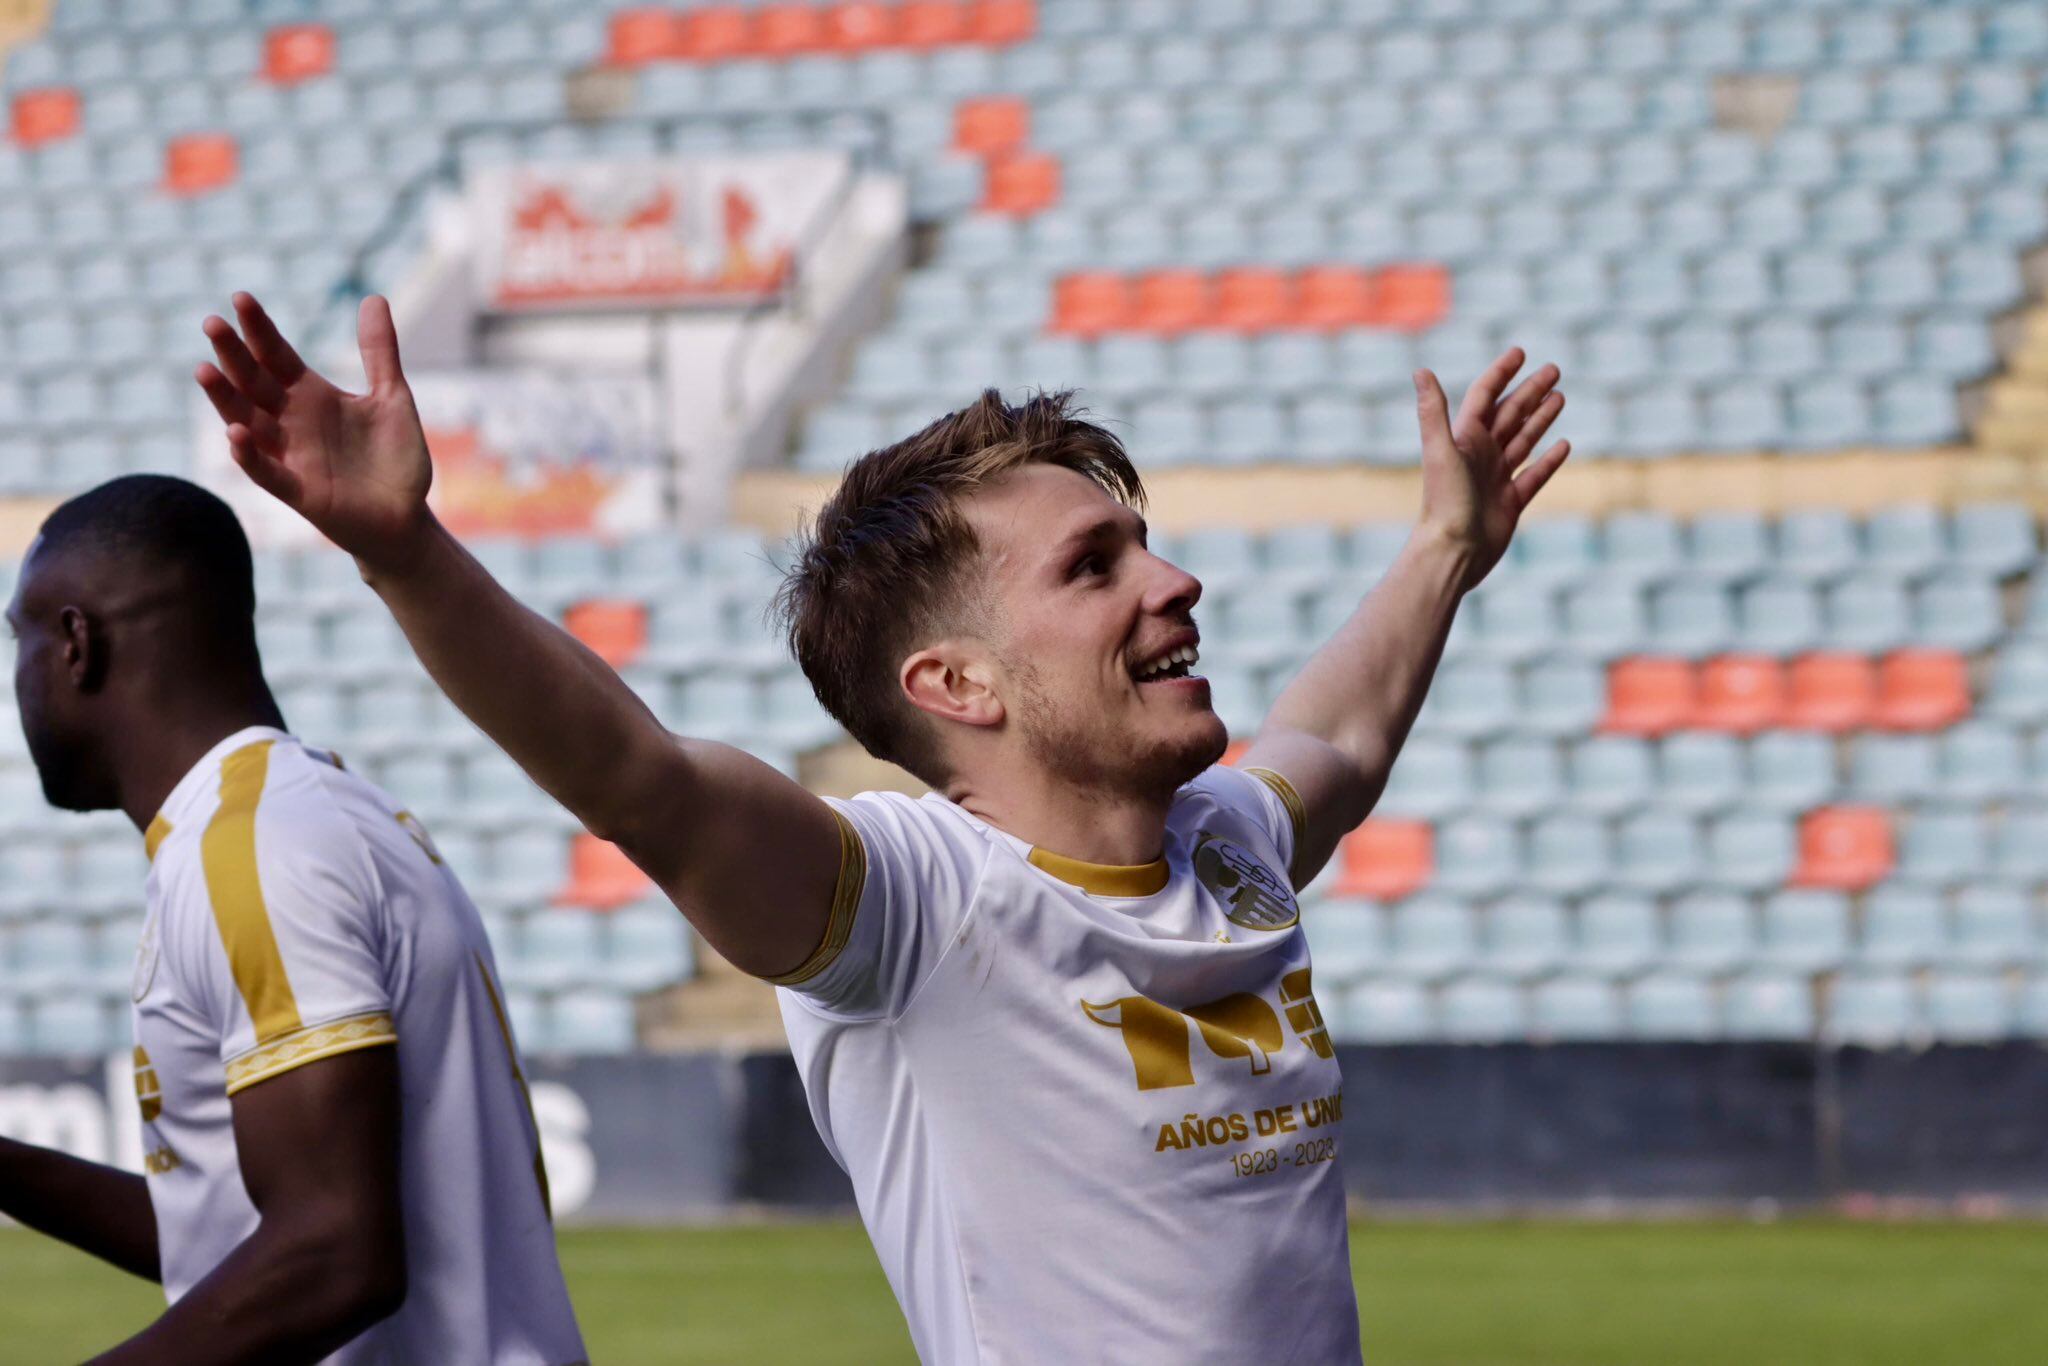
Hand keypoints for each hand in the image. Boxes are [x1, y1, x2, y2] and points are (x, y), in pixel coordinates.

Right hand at [194, 294, 434, 570]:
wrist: (407, 518)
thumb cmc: (396, 459)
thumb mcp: (392, 397)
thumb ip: (379, 352)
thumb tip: (373, 297)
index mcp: (312, 396)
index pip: (277, 356)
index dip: (260, 330)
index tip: (240, 298)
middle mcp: (293, 422)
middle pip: (254, 382)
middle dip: (233, 355)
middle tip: (212, 323)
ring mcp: (291, 456)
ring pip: (248, 422)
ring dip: (226, 399)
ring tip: (205, 370)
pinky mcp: (299, 491)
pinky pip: (267, 472)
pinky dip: (250, 456)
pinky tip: (237, 434)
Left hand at [1412, 347, 1570, 589]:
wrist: (1453, 552)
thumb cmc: (1444, 502)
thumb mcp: (1441, 451)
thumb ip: (1433, 410)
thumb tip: (1420, 370)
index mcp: (1464, 439)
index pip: (1485, 396)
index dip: (1501, 373)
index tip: (1520, 352)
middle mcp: (1480, 456)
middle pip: (1509, 414)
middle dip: (1530, 391)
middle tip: (1554, 369)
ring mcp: (1495, 479)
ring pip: (1523, 440)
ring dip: (1540, 418)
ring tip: (1561, 397)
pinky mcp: (1510, 503)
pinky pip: (1533, 476)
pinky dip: (1548, 460)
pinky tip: (1564, 445)